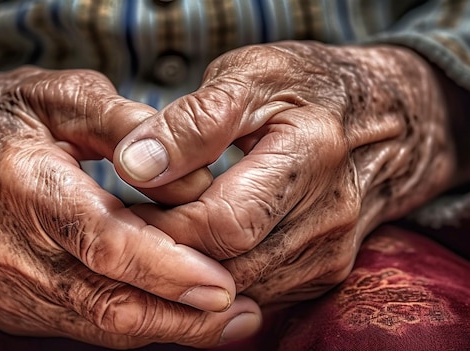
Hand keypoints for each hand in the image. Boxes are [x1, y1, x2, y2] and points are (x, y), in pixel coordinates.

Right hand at [0, 67, 260, 347]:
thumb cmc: (11, 116)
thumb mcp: (67, 94)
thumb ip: (128, 126)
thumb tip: (195, 175)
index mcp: (28, 184)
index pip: (104, 242)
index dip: (167, 271)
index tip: (224, 285)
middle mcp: (11, 248)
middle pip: (107, 304)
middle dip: (183, 318)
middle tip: (244, 313)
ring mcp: (8, 285)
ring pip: (100, 327)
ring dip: (167, 328)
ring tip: (227, 319)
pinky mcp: (12, 305)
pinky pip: (85, 326)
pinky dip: (136, 323)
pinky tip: (175, 309)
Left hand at [114, 42, 457, 305]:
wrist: (382, 117)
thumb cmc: (305, 87)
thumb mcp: (249, 76)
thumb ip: (191, 121)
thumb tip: (135, 164)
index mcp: (310, 155)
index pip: (224, 223)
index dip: (164, 225)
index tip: (127, 208)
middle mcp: (330, 216)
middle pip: (229, 266)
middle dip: (168, 252)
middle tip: (131, 224)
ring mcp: (331, 252)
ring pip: (239, 290)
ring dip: (190, 269)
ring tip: (159, 232)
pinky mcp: (326, 272)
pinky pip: (258, 294)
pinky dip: (220, 277)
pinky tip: (198, 246)